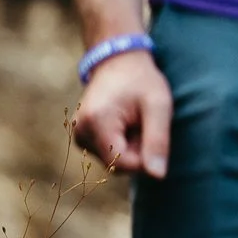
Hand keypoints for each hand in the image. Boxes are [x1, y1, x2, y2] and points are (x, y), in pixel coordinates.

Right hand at [72, 49, 171, 177]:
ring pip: (114, 160)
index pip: (124, 164)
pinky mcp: (82, 137)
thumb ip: (158, 141)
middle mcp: (81, 132)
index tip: (151, 130)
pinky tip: (124, 122)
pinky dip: (121, 142)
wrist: (118, 61)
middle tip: (143, 121)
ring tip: (133, 119)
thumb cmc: (142, 81)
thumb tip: (157, 176)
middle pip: (118, 165)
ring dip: (130, 146)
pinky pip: (108, 153)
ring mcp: (78, 135)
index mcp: (97, 124)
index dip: (145, 155)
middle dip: (137, 149)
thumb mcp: (159, 106)